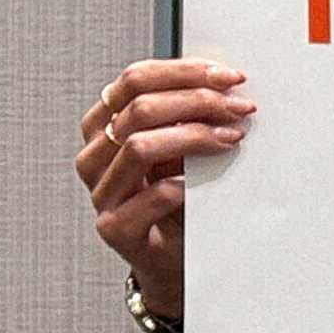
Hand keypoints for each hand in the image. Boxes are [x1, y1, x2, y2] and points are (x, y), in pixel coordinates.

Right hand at [76, 57, 251, 332]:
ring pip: (139, 146)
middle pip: (137, 109)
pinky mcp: (115, 229)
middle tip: (237, 107)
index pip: (133, 80)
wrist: (172, 261)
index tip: (226, 77)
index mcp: (104, 126)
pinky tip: (206, 181)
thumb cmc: (176, 202)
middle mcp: (95, 156)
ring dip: (193, 136)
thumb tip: (224, 85)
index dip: (183, 72)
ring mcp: (101, 194)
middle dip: (196, 101)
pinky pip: (152, 196)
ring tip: (230, 138)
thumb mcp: (178, 150)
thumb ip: (185, 117)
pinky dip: (184, 184)